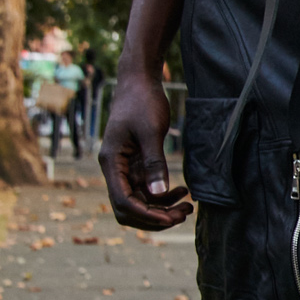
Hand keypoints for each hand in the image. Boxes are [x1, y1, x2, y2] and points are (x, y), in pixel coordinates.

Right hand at [100, 73, 193, 230]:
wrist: (139, 81)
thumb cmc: (142, 101)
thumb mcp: (150, 131)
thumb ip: (154, 163)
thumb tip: (158, 194)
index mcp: (111, 162)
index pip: (123, 202)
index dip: (146, 215)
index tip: (171, 219)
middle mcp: (115, 169)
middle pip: (129, 208)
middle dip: (155, 217)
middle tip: (182, 215)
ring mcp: (126, 168)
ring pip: (140, 201)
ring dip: (162, 208)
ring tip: (188, 205)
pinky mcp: (138, 163)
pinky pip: (148, 189)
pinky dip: (164, 195)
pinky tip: (183, 191)